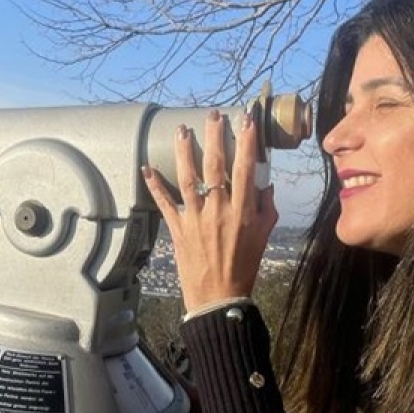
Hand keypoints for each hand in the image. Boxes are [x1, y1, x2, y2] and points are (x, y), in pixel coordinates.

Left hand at [142, 107, 278, 313]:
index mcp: (243, 210)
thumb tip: (265, 185)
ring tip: (182, 130)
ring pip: (188, 177)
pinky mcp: (178, 229)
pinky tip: (147, 167)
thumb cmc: (245, 266)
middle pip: (215, 164)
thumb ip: (266, 208)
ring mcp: (196, 218)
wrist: (219, 297)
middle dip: (214, 136)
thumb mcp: (264, 236)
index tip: (247, 120)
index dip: (247, 141)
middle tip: (212, 114)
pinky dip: (155, 185)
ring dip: (184, 150)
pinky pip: (165, 202)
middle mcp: (219, 209)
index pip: (246, 167)